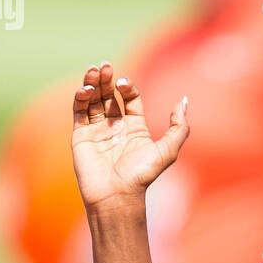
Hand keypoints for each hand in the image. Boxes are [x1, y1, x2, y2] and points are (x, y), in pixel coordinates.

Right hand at [71, 63, 188, 210]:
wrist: (116, 195)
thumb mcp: (168, 151)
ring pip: (92, 99)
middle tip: (105, 67)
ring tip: (94, 70)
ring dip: (92, 82)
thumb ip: (179, 127)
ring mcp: (97, 130)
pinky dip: (80, 97)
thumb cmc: (142, 175)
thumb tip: (184, 100)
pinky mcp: (81, 134)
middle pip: (109, 94)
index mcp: (136, 128)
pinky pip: (79, 110)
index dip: (128, 87)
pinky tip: (85, 89)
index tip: (125, 84)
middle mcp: (116, 127)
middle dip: (107, 79)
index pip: (131, 99)